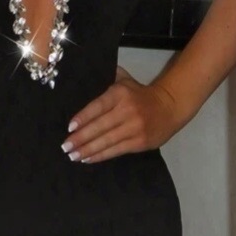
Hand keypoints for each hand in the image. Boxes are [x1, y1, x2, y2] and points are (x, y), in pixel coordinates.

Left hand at [62, 67, 177, 163]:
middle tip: (65, 146)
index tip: (70, 127)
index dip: (83, 117)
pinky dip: (101, 155)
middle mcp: (127, 111)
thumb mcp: (124, 80)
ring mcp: (135, 128)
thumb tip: (83, 77)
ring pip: (107, 141)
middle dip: (81, 138)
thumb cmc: (139, 93)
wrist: (169, 106)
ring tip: (73, 155)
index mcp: (120, 94)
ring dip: (88, 150)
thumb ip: (106, 78)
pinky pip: (117, 150)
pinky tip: (88, 159)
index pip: (98, 106)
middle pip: (100, 127)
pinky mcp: (140, 142)